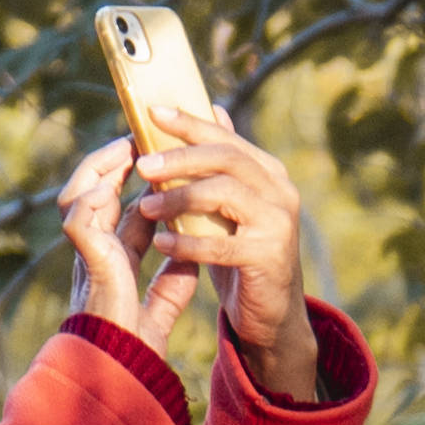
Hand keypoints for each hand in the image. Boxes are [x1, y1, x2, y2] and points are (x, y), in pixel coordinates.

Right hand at [59, 139, 175, 347]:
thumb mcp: (166, 298)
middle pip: (94, 191)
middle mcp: (95, 250)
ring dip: (98, 169)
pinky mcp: (87, 263)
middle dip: (113, 162)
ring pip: (77, 196)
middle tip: (138, 138)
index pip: (121, 206)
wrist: (126, 369)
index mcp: (114, 256)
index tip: (159, 156)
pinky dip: (92, 198)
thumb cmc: (139, 341)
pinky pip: (78, 220)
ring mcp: (87, 254)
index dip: (137, 180)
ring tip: (123, 147)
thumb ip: (175, 273)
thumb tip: (194, 248)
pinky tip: (112, 183)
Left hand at [129, 107, 319, 393]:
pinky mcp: (269, 258)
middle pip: (225, 159)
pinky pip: (220, 245)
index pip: (226, 139)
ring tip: (144, 206)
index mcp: (270, 173)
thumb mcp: (233, 207)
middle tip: (143, 164)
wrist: (273, 314)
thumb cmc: (243, 255)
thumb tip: (214, 110)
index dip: (189, 123)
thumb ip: (224, 164)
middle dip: (179, 158)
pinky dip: (186, 243)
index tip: (152, 112)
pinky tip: (160, 243)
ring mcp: (279, 224)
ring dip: (178, 198)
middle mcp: (281, 191)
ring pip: (223, 194)